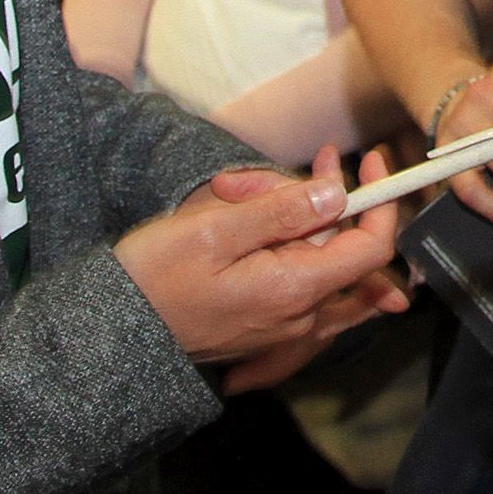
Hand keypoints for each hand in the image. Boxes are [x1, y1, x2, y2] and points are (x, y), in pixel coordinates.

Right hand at [114, 148, 407, 364]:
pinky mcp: (265, 327)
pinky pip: (302, 283)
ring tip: (264, 185)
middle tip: (315, 158)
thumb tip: (336, 194)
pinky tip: (266, 218)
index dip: (380, 202)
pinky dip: (294, 245)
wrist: (112, 335)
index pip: (371, 249)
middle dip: (331, 198)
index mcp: (295, 291)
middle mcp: (300, 316)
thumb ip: (280, 212)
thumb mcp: (213, 231)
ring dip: (309, 218)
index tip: (371, 162)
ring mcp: (284, 326)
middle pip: (344, 249)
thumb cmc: (153, 279)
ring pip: (322, 263)